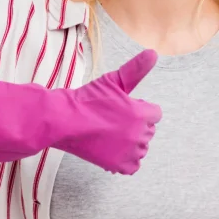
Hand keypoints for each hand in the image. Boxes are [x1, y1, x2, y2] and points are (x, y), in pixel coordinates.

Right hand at [0, 49, 161, 174]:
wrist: (64, 121)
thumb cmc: (88, 99)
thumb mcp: (113, 80)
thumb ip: (136, 68)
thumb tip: (153, 52)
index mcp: (142, 114)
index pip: (154, 113)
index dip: (138, 109)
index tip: (120, 108)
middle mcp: (140, 135)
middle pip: (147, 130)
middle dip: (134, 125)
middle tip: (111, 120)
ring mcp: (130, 152)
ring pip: (140, 148)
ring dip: (129, 143)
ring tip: (108, 134)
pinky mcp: (120, 166)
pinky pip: (133, 165)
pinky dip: (124, 160)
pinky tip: (110, 149)